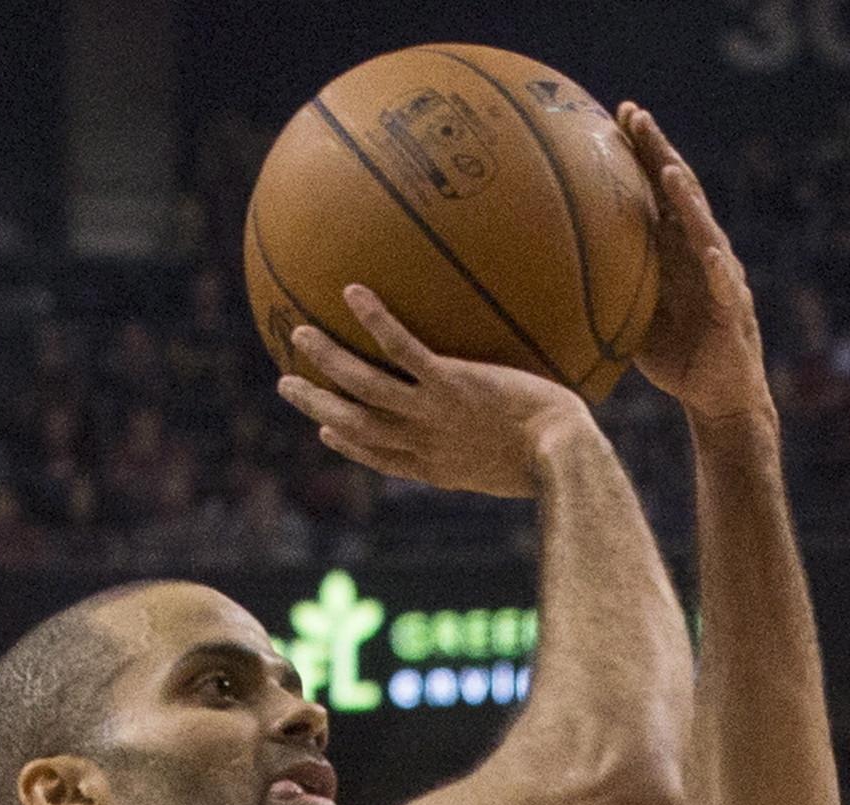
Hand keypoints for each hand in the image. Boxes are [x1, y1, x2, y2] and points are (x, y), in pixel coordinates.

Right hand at [277, 286, 596, 499]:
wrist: (563, 457)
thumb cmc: (558, 460)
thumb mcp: (523, 467)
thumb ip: (502, 449)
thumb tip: (519, 430)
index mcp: (437, 467)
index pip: (381, 457)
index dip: (349, 446)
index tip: (326, 432)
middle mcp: (424, 442)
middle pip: (354, 424)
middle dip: (316, 406)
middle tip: (286, 384)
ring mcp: (432, 411)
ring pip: (364, 387)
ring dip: (327, 361)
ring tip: (300, 333)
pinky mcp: (450, 383)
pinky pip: (402, 348)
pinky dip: (375, 321)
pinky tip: (353, 291)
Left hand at [618, 103, 770, 425]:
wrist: (718, 397)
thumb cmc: (675, 355)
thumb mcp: (632, 314)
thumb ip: (609, 286)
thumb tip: (555, 272)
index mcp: (677, 250)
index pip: (659, 190)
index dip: (642, 152)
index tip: (618, 115)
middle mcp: (701, 253)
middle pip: (681, 192)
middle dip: (660, 152)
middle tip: (636, 115)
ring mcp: (721, 279)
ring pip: (705, 230)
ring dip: (688, 201)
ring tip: (670, 171)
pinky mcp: (733, 314)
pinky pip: (726, 288)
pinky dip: (718, 270)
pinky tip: (709, 253)